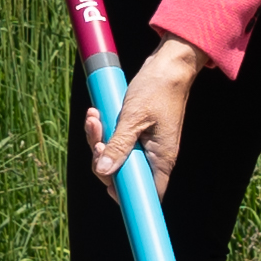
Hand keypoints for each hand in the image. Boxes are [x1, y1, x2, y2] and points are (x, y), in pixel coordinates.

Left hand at [85, 37, 200, 183]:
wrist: (167, 66)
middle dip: (103, 159)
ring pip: (115, 156)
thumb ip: (119, 146)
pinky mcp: (136, 133)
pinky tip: (96, 114)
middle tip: (97, 140)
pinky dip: (103, 130)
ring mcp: (144, 145)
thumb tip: (104, 171)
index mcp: (161, 158)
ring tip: (94, 117)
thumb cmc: (157, 90)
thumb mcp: (133, 118)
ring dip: (99, 139)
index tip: (108, 181)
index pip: (148, 193)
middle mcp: (154, 156)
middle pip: (123, 174)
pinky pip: (115, 140)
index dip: (126, 194)